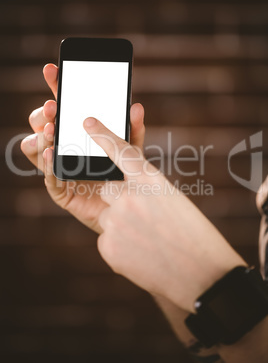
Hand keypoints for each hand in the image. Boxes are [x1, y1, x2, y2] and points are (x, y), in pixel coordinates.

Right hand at [21, 64, 144, 233]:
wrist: (128, 211)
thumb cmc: (127, 176)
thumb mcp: (132, 150)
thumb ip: (133, 130)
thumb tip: (136, 106)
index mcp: (78, 131)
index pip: (63, 104)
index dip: (56, 86)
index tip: (52, 69)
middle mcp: (64, 145)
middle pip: (42, 122)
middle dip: (44, 112)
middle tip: (54, 107)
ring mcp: (58, 166)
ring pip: (36, 146)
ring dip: (40, 136)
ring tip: (52, 129)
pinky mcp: (59, 189)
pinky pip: (47, 174)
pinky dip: (48, 162)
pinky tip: (53, 151)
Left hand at [82, 117, 245, 312]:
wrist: (203, 275)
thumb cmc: (193, 234)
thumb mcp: (171, 199)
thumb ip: (142, 189)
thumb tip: (120, 191)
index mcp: (150, 179)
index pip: (120, 149)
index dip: (103, 134)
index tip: (88, 123)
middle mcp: (130, 197)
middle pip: (108, 188)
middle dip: (119, 198)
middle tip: (142, 215)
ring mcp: (116, 223)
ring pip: (108, 217)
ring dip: (122, 226)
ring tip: (149, 240)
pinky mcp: (108, 248)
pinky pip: (108, 239)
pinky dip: (121, 245)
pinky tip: (142, 254)